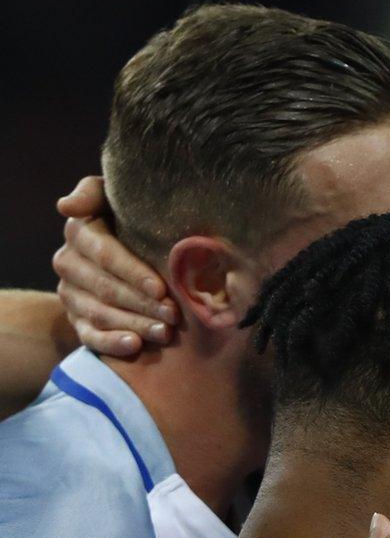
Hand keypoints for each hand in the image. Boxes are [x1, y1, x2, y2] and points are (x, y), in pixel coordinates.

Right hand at [53, 176, 176, 355]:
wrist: (135, 245)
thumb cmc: (136, 217)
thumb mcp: (116, 197)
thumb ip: (94, 192)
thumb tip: (66, 207)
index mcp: (81, 232)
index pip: (105, 255)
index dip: (133, 272)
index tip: (161, 288)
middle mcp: (69, 263)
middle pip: (106, 288)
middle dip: (142, 303)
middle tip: (175, 315)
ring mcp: (71, 294)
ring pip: (101, 313)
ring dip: (135, 324)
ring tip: (166, 332)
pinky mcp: (77, 319)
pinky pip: (89, 335)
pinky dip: (111, 343)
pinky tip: (135, 345)